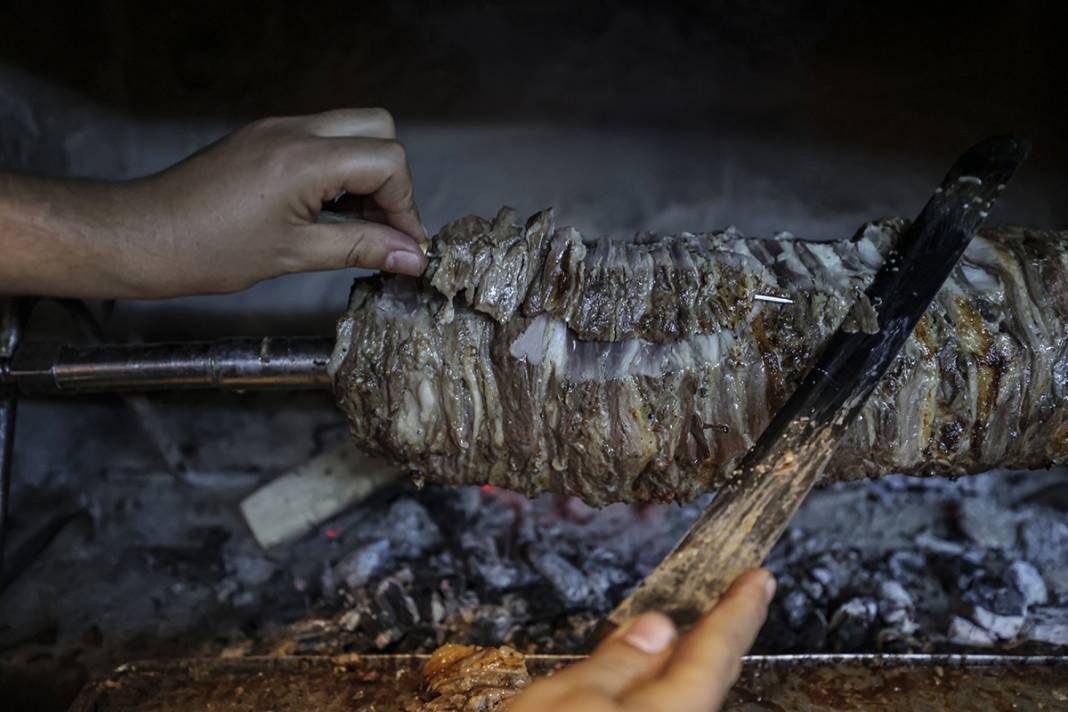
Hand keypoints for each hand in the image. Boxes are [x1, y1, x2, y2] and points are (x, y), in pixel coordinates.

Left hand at [0, 108, 427, 298]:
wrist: (143, 235)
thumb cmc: (207, 249)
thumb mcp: (296, 255)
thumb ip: (362, 248)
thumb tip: (412, 257)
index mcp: (303, 160)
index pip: (388, 161)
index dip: (405, 206)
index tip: (403, 245)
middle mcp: (294, 131)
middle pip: (379, 129)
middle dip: (392, 179)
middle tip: (383, 227)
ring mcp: (277, 129)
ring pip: (352, 129)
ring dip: (367, 174)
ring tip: (355, 224)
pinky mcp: (264, 137)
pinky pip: (321, 139)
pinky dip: (339, 170)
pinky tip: (327, 212)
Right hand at [510, 569, 774, 711]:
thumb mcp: (553, 704)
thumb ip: (612, 666)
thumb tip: (656, 630)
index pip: (714, 655)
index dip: (738, 612)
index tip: (759, 582)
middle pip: (697, 689)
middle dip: (690, 650)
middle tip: (683, 614)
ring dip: (659, 687)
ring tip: (630, 663)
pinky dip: (643, 708)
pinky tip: (616, 702)